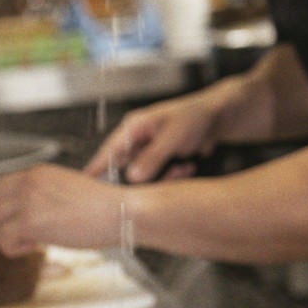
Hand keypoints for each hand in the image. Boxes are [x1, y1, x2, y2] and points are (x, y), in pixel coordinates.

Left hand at [0, 164, 127, 255]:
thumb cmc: (104, 206)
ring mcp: (28, 200)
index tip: (14, 221)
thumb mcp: (66, 189)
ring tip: (31, 241)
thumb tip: (21, 214)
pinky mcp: (30, 221)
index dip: (1, 209)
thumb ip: (41, 195)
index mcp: (39, 172)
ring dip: (7, 238)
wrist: (121, 212)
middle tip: (18, 235)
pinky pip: (4, 241)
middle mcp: (29, 182)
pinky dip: (16, 250)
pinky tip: (37, 245)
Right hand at [82, 87, 228, 184]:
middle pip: (124, 169)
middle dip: (144, 179)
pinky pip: (156, 177)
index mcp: (133, 127)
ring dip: (163, 178)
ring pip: (142, 177)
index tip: (88, 191)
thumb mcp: (173, 136)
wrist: (219, 116)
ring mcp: (147, 150)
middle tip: (168, 176)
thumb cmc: (195, 116)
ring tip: (182, 169)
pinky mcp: (158, 159)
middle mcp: (136, 139)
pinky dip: (172, 177)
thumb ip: (153, 157)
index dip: (97, 171)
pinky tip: (186, 167)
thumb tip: (132, 177)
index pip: (108, 152)